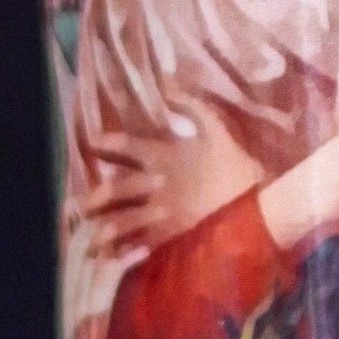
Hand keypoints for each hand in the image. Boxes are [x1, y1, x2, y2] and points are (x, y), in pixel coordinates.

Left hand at [79, 116, 259, 270]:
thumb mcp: (217, 129)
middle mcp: (157, 185)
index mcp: (165, 156)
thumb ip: (193, 105)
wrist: (257, 203)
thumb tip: (171, 81)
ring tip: (90, 239)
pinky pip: (140, 245)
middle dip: (95, 198)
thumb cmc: (236, 165)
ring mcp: (162, 213)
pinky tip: (115, 257)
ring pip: (121, 223)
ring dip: (102, 230)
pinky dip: (125, 251)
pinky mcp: (172, 237)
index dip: (106, 144)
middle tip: (81, 205)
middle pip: (115, 191)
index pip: (127, 147)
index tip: (92, 143)